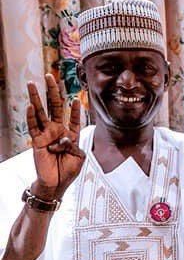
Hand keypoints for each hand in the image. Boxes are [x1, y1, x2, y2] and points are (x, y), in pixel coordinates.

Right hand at [26, 73, 84, 199]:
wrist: (56, 183)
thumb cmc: (68, 171)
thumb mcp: (78, 157)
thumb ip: (74, 145)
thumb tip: (64, 138)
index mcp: (71, 134)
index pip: (73, 117)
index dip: (75, 109)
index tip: (77, 98)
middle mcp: (57, 130)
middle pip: (55, 107)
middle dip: (53, 91)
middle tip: (50, 76)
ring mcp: (46, 134)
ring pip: (41, 112)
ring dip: (37, 98)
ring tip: (33, 83)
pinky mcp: (37, 141)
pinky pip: (33, 127)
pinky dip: (32, 117)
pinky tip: (30, 106)